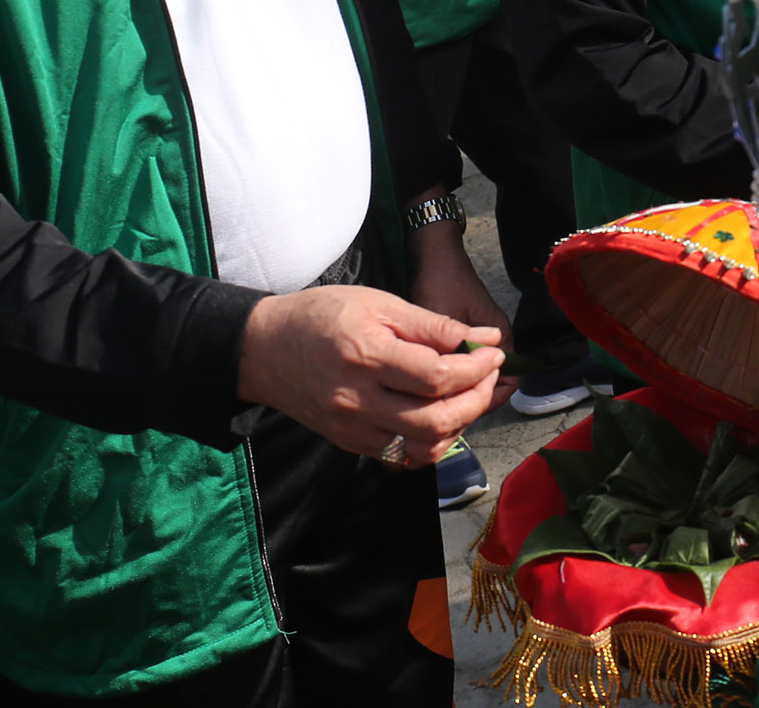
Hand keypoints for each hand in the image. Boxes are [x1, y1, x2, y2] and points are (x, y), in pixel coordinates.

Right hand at [235, 284, 502, 464]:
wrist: (263, 350)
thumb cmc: (321, 316)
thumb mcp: (379, 303)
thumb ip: (433, 326)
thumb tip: (484, 339)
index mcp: (366, 357)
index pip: (437, 377)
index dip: (476, 368)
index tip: (495, 353)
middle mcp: (358, 400)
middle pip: (436, 421)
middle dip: (477, 400)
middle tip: (490, 376)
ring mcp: (353, 428)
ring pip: (423, 447)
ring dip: (460, 425)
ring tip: (469, 396)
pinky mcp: (350, 443)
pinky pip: (403, 456)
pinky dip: (432, 442)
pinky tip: (442, 416)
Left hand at [408, 218, 518, 409]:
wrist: (432, 256)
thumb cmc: (440, 283)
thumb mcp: (443, 321)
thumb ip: (453, 355)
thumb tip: (453, 394)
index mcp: (501, 337)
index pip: (507, 384)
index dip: (484, 400)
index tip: (457, 407)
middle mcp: (496, 343)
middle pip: (490, 387)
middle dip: (468, 401)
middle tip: (440, 408)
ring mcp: (479, 342)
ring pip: (474, 381)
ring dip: (456, 392)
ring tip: (429, 399)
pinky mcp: (463, 340)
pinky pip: (461, 370)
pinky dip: (447, 381)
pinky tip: (424, 385)